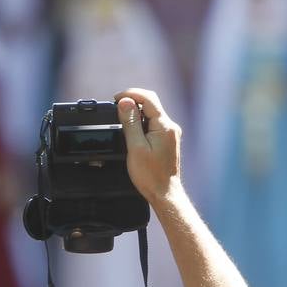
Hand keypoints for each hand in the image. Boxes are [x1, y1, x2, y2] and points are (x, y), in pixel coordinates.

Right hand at [116, 87, 181, 203]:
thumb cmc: (150, 175)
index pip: (148, 98)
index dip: (131, 94)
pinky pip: (154, 123)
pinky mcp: (167, 140)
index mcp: (164, 126)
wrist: (164, 193)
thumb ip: (130, 123)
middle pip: (151, 103)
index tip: (116, 98)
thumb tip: (125, 102)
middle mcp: (170, 127)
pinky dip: (141, 121)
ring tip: (121, 118)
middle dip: (133, 100)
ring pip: (152, 113)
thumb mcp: (136, 147)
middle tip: (116, 105)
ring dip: (136, 112)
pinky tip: (132, 130)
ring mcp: (170, 133)